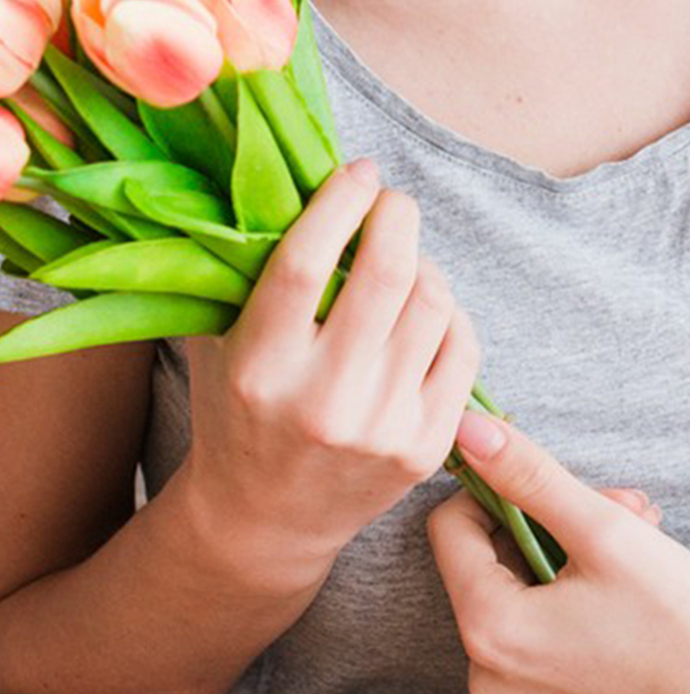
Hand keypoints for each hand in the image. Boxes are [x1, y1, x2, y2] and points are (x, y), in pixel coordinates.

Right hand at [179, 160, 483, 590]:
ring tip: (404, 260)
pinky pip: (463, 348)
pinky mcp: (425, 446)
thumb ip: (247, 274)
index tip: (358, 171)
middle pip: (386, 276)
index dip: (340, 204)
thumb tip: (298, 180)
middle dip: (398, 219)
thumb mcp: (221, 346)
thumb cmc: (239, 414)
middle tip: (392, 202)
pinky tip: (427, 306)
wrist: (264, 522)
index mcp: (258, 372)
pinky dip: (451, 312)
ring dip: (426, 265)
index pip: (306, 266)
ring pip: (434, 306)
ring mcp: (382, 428)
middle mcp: (323, 403)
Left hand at [427, 412, 689, 693]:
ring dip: (572, 567)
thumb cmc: (680, 621)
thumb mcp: (605, 531)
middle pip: (496, 569)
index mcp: (490, 630)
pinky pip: (544, 653)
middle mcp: (490, 682)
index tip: (546, 472)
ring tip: (642, 549)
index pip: (451, 530)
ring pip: (525, 608)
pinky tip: (633, 603)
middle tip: (624, 509)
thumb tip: (470, 430)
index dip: (496, 487)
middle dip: (553, 526)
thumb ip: (531, 476)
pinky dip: (576, 617)